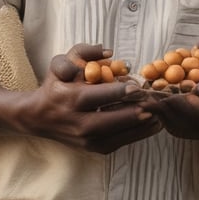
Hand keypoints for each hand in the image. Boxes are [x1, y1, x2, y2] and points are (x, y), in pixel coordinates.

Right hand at [24, 42, 161, 152]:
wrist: (38, 118)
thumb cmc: (54, 86)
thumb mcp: (60, 63)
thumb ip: (83, 52)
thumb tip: (108, 51)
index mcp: (70, 99)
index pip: (97, 96)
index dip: (119, 92)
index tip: (137, 88)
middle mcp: (78, 122)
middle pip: (110, 120)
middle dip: (134, 113)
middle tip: (154, 104)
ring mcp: (85, 139)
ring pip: (117, 135)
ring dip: (141, 127)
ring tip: (160, 116)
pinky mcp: (92, 148)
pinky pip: (118, 143)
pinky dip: (137, 135)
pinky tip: (151, 125)